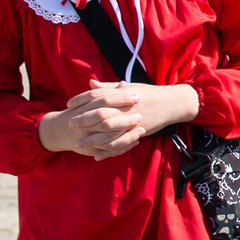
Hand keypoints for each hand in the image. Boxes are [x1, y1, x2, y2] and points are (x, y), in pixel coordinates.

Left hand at [40, 80, 200, 157]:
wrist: (171, 103)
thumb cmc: (149, 93)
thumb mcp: (130, 87)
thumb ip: (108, 87)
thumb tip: (90, 84)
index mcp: (122, 94)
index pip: (97, 96)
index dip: (81, 99)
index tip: (69, 104)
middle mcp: (126, 107)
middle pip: (100, 114)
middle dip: (84, 120)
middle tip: (70, 124)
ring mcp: (132, 121)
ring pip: (108, 132)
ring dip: (92, 139)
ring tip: (79, 143)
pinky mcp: (138, 132)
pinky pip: (121, 144)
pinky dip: (108, 151)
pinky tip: (97, 155)